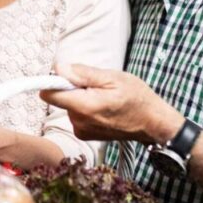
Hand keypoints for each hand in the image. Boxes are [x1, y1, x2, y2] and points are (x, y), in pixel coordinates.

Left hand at [40, 64, 184, 142]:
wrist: (152, 123)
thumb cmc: (137, 98)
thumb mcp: (112, 78)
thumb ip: (82, 74)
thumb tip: (58, 68)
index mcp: (84, 107)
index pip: (49, 94)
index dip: (53, 81)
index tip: (66, 74)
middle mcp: (79, 122)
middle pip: (60, 98)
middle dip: (73, 87)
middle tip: (97, 85)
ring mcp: (81, 130)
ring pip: (68, 105)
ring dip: (80, 97)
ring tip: (103, 96)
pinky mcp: (84, 134)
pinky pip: (75, 114)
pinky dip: (85, 108)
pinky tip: (102, 107)